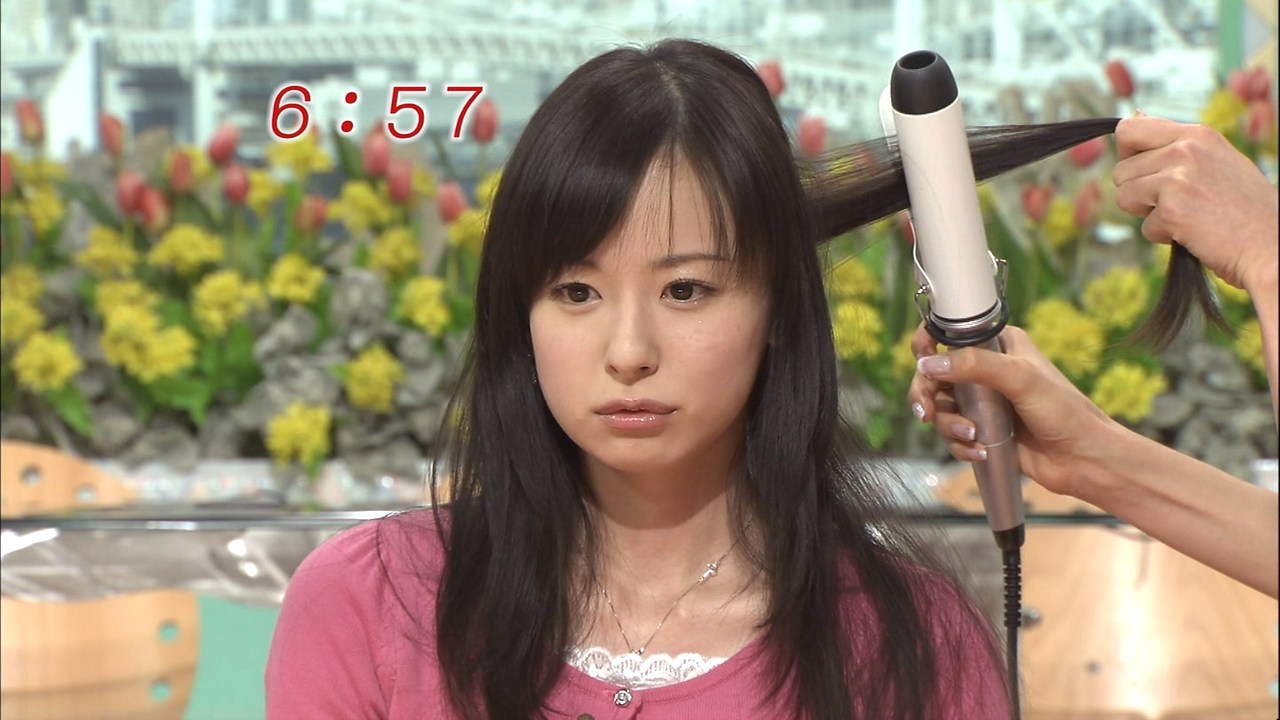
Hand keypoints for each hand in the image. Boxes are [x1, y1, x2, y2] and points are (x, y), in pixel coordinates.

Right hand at [907, 324, 1115, 498]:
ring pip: (940, 409)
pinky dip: (961, 445)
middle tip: (927, 413)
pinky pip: (953, 435)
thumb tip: (927, 365)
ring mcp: (983, 402)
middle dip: (927, 396)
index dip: (927, 343)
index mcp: (998, 345)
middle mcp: (987, 370)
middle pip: (934, 375)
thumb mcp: (1020, 378)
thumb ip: (974, 366)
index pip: (950, 334)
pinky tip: (981, 451)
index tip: (921, 359)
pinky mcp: (982, 430)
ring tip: (972, 436)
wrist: (1083, 459)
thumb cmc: (1064, 412)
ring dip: (949, 426)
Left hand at [1113, 115, 1278, 294]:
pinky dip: (1163, 236)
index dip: (1128, 156)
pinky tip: (1193, 232)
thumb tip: (1133, 117)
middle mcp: (1185, 149)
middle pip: (1120, 170)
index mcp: (1196, 134)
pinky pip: (1144, 227)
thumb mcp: (1214, 160)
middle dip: (1137, 192)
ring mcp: (1178, 177)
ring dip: (1147, 214)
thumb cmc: (1243, 208)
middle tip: (1174, 202)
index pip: (1129, 129)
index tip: (1146, 172)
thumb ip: (1173, 144)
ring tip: (1184, 215)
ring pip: (1124, 196)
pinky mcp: (1172, 208)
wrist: (1271, 242)